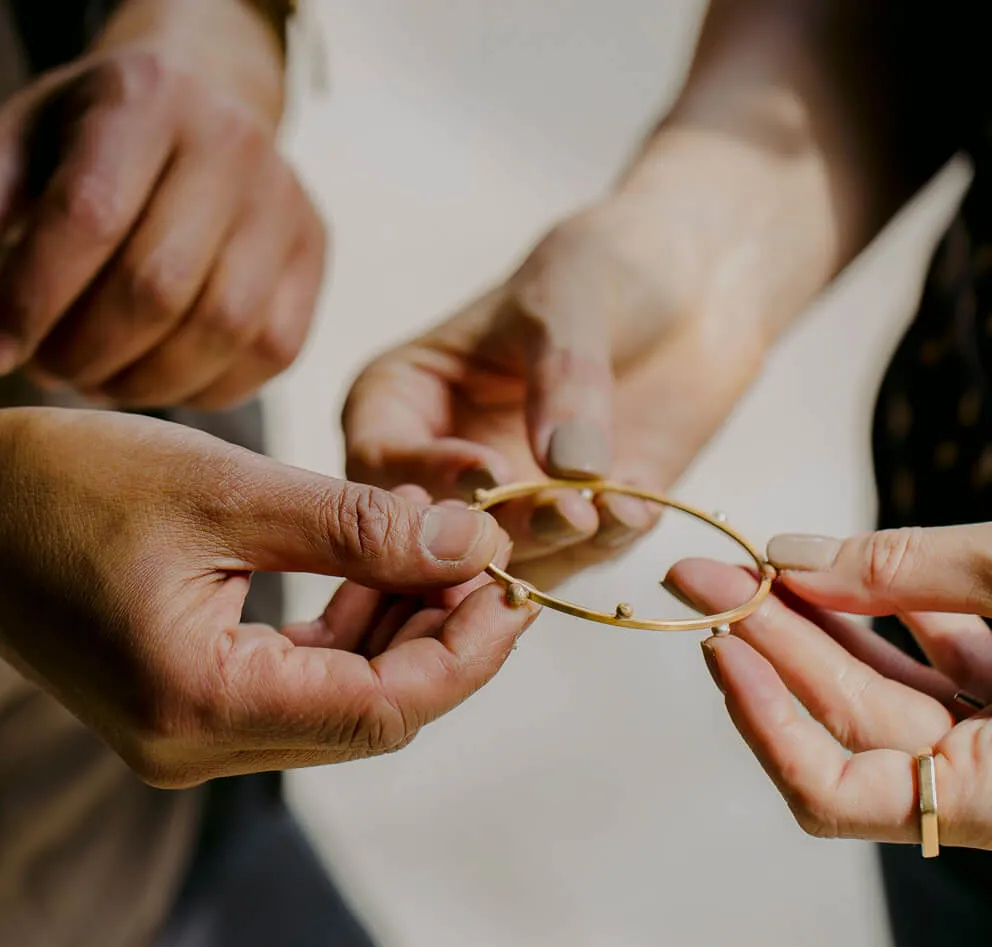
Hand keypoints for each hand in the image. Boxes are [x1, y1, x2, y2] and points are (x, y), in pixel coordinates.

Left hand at [0, 34, 321, 407]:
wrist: (210, 109)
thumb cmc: (100, 137)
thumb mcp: (25, 144)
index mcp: (147, 98)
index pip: (89, 215)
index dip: (32, 299)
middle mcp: (232, 146)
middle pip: (160, 284)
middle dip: (88, 349)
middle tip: (49, 367)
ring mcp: (287, 206)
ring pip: (223, 328)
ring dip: (147, 380)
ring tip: (99, 377)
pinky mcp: (315, 259)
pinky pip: (269, 351)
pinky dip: (207, 386)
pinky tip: (160, 377)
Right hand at [0, 408, 536, 786]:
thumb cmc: (71, 483)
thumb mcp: (230, 488)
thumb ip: (359, 527)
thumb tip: (472, 545)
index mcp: (197, 703)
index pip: (382, 712)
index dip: (466, 652)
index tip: (513, 584)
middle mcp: (195, 744)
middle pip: (373, 715)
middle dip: (446, 639)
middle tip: (493, 561)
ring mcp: (192, 732)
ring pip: (346, 700)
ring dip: (405, 631)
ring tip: (446, 552)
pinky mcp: (193, 702)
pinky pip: (305, 681)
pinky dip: (356, 631)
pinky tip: (384, 570)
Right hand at [344, 173, 775, 590]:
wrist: (693, 281)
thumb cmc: (606, 266)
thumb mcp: (570, 300)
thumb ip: (563, 378)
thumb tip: (568, 468)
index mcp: (407, 400)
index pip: (380, 457)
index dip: (422, 476)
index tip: (485, 472)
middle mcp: (450, 461)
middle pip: (444, 525)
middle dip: (496, 527)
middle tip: (549, 514)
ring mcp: (516, 496)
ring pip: (513, 553)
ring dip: (555, 544)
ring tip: (596, 514)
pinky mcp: (582, 518)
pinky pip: (585, 552)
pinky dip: (609, 540)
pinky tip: (637, 507)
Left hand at [665, 526, 991, 850]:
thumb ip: (916, 572)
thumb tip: (794, 559)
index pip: (836, 796)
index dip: (764, 722)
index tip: (719, 647)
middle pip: (849, 716)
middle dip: (771, 638)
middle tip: (700, 579)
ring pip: (894, 686)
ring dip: (827, 619)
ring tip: (758, 567)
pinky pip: (953, 666)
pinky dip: (910, 616)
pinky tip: (858, 571)